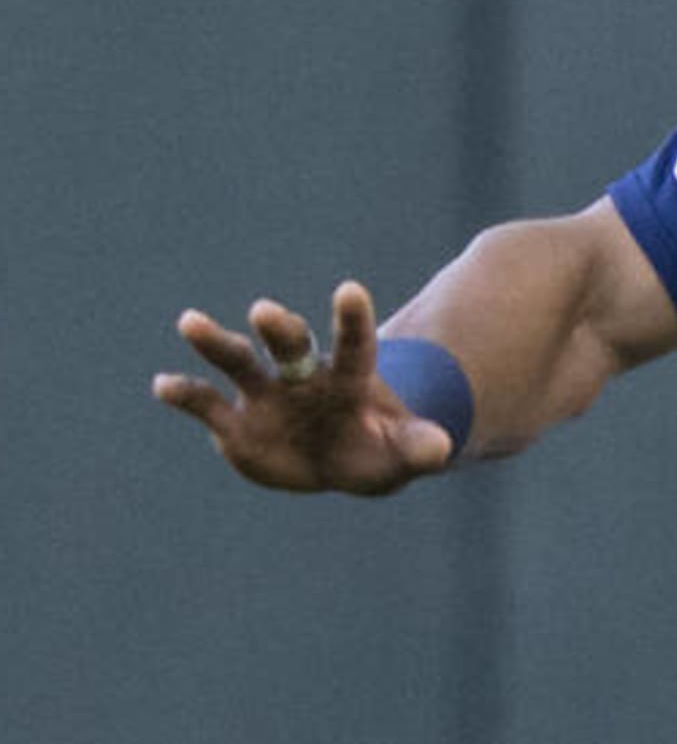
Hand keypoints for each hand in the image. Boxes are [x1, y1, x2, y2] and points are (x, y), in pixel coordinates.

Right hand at [152, 281, 452, 494]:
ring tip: (189, 321)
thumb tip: (441, 449)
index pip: (354, 343)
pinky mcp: (236, 420)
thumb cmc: (379, 446)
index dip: (352, 320)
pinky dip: (185, 394)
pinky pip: (206, 403)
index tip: (349, 290)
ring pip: (239, 360)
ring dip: (215, 343)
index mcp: (350, 377)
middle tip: (265, 310)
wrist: (341, 459)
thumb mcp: (404, 451)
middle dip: (279, 328)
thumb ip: (419, 446)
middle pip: (291, 345)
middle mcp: (303, 375)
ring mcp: (266, 394)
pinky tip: (163, 385)